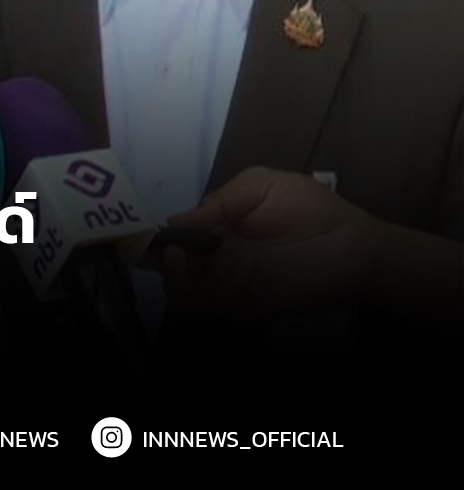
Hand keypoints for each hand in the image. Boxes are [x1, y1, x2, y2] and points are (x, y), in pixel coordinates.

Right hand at [153, 167, 376, 319]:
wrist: (355, 242)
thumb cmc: (310, 207)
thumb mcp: (260, 185)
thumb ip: (219, 202)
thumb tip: (176, 220)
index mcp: (220, 231)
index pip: (179, 235)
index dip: (156, 231)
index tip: (134, 223)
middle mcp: (219, 260)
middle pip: (172, 264)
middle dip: (148, 255)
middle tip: (135, 243)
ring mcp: (230, 283)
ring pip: (182, 288)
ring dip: (166, 273)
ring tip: (170, 252)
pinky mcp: (244, 303)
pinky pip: (206, 305)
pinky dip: (183, 289)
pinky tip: (182, 264)